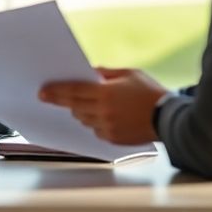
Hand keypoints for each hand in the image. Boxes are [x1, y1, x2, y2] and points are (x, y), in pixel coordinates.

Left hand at [39, 67, 167, 144]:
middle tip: (59, 96)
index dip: (55, 92)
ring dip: (82, 111)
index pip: (73, 91)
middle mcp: (103, 112)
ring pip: (83, 120)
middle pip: (74, 107)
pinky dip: (95, 122)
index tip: (42, 92)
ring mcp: (107, 127)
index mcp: (106, 93)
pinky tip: (104, 115)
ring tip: (91, 103)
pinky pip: (95, 130)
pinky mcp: (112, 139)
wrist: (168, 118)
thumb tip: (89, 71)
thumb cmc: (151, 93)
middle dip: (67, 101)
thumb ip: (106, 72)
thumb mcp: (129, 73)